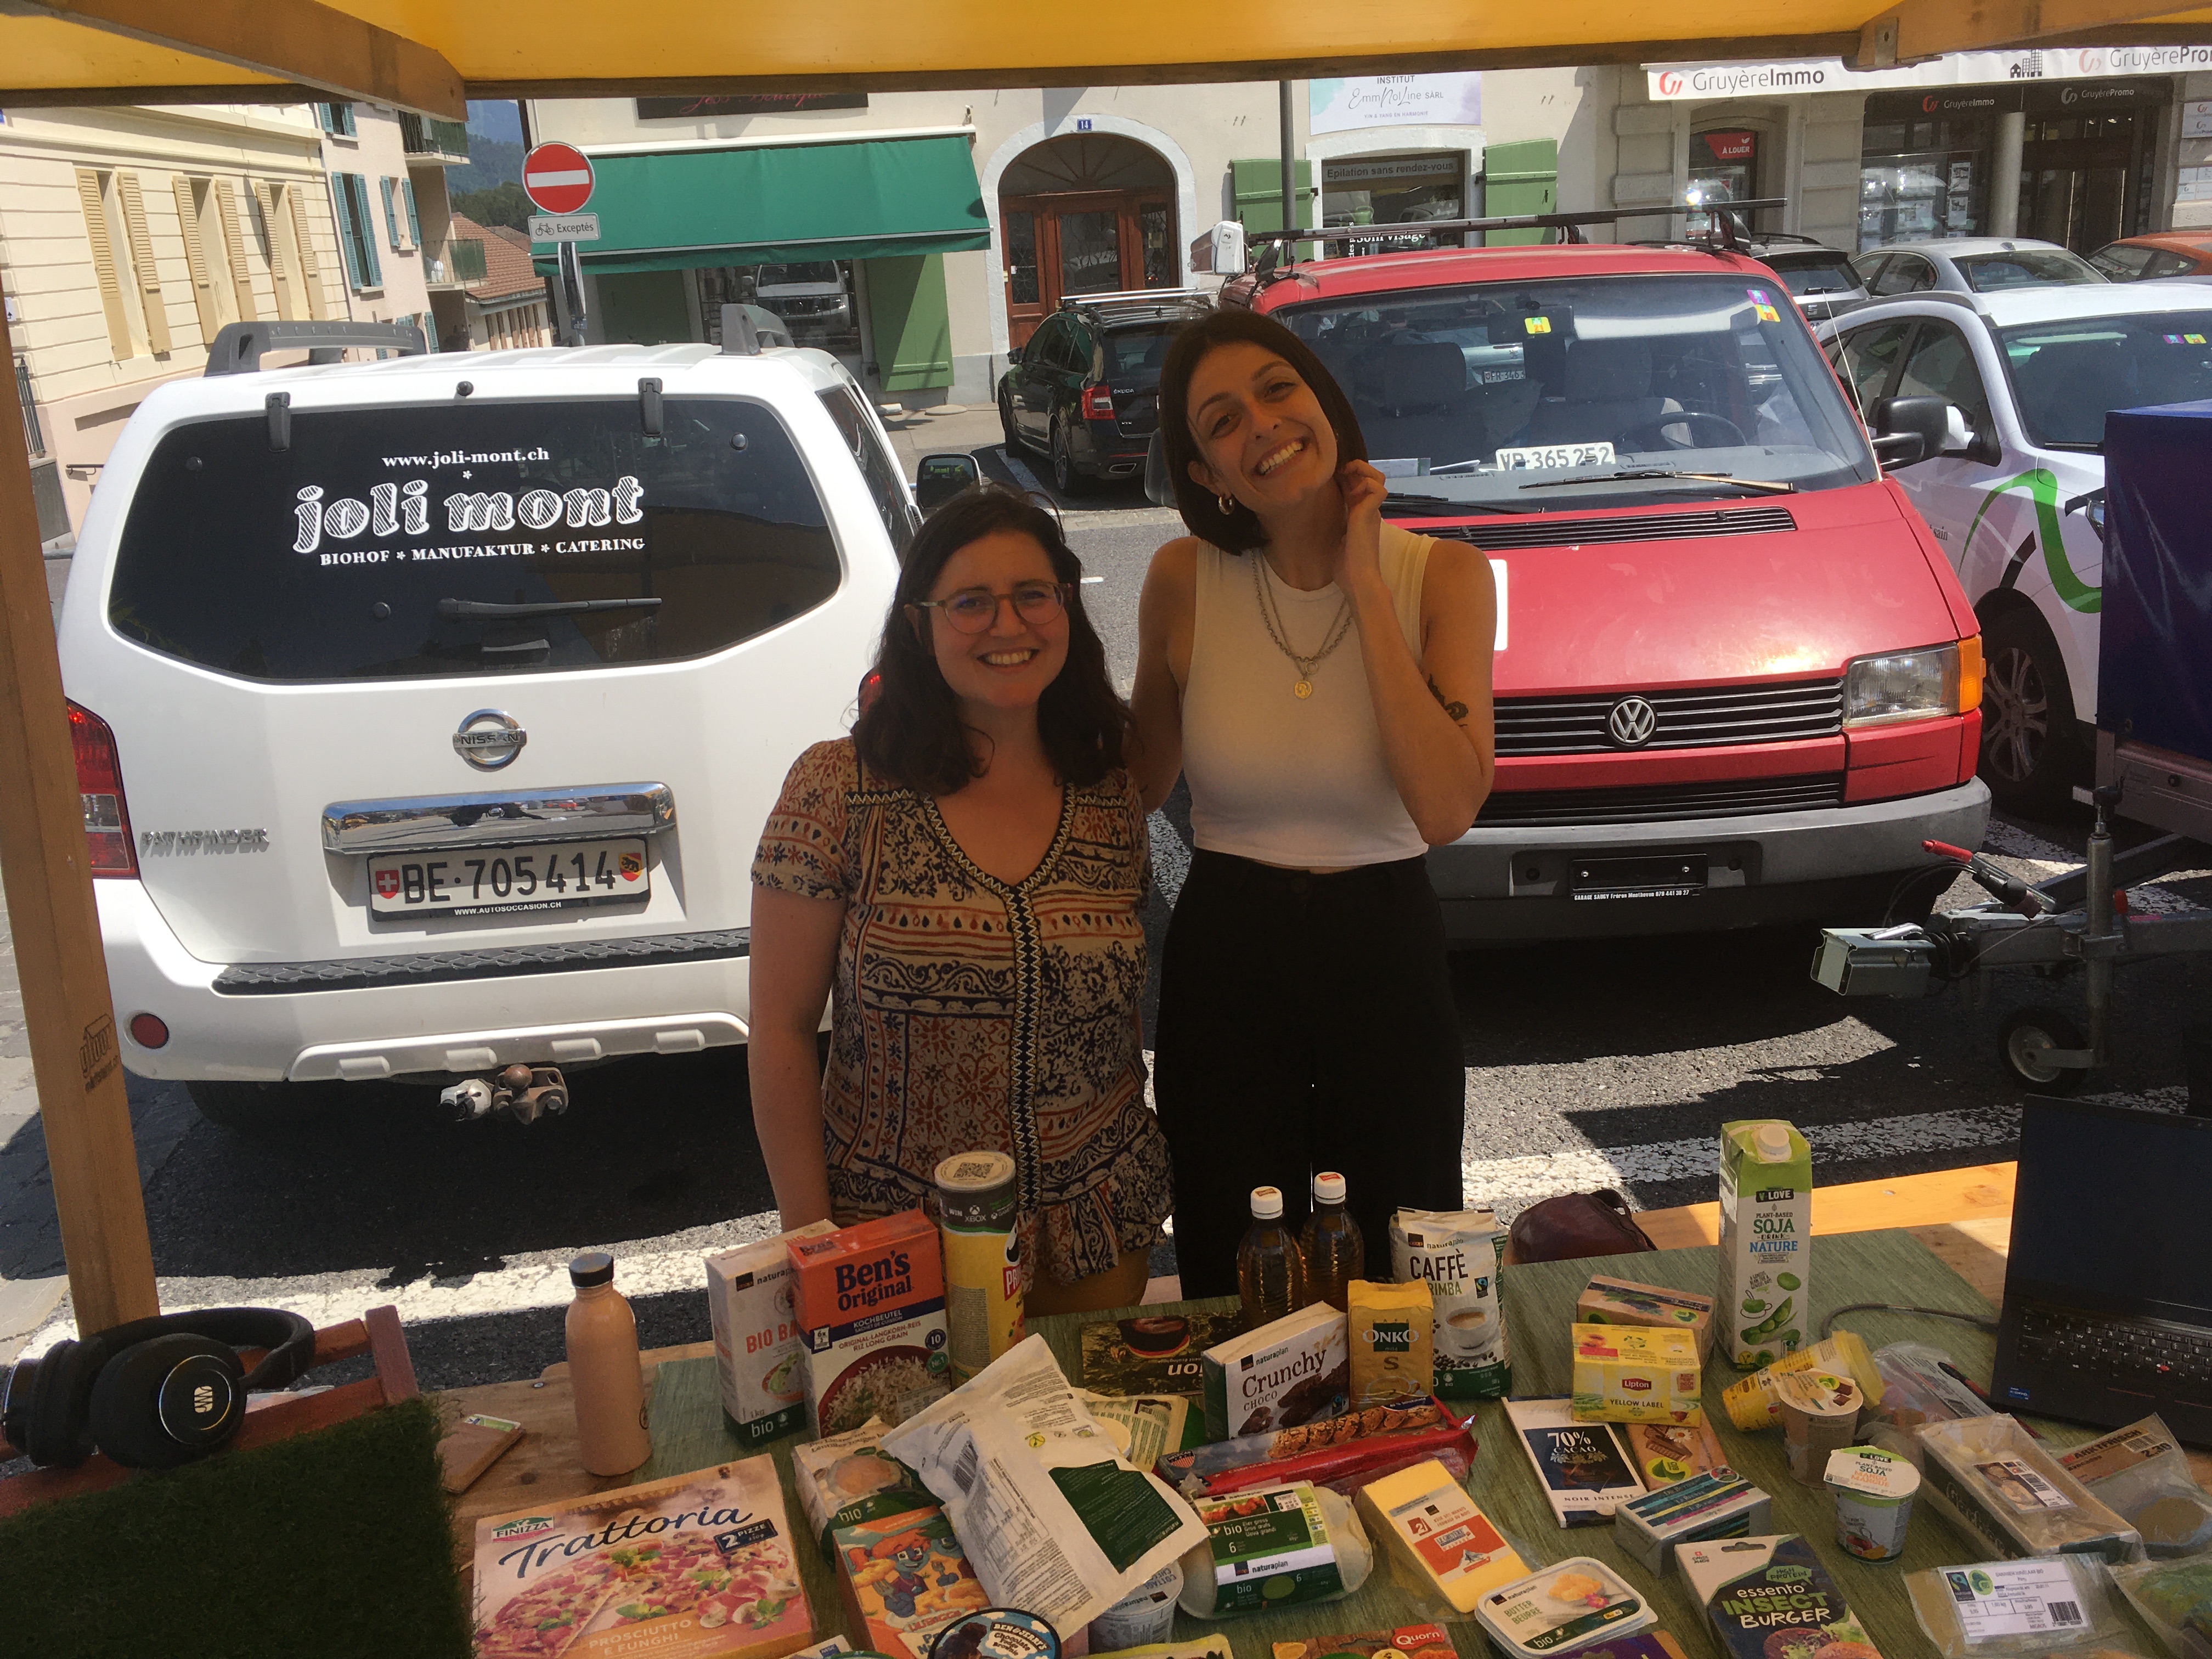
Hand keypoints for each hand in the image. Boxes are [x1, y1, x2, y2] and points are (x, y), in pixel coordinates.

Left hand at [1335, 460, 1387, 596]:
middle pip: (1371, 477)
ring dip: (1363, 471)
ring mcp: (1372, 511)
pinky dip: (1367, 483)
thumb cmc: (1346, 568)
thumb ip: (1333, 528)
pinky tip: (1352, 492)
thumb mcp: (1335, 541)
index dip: (1347, 477)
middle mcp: (1368, 511)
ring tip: (1348, 475)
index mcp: (1360, 516)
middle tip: (1340, 471)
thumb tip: (1318, 521)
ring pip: (1379, 478)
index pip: (1357, 487)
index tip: (1332, 477)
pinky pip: (1378, 488)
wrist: (1358, 580)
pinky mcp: (1371, 514)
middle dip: (1356, 468)